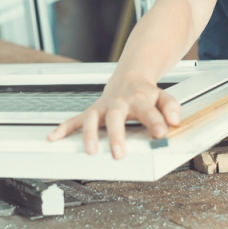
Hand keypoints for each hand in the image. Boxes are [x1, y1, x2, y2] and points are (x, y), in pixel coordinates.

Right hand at [47, 76, 180, 158]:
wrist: (130, 76)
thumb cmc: (146, 93)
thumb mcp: (164, 97)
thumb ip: (170, 107)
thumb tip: (174, 121)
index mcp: (140, 99)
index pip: (149, 111)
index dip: (155, 122)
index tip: (160, 134)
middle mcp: (119, 102)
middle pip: (116, 116)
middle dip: (116, 134)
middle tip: (118, 152)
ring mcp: (103, 107)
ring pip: (92, 118)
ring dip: (89, 134)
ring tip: (90, 150)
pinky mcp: (92, 111)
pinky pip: (75, 120)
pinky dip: (63, 128)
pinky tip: (53, 137)